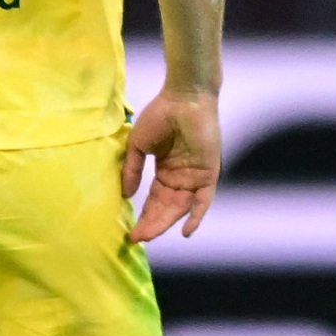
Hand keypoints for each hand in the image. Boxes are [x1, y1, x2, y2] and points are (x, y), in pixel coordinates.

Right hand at [123, 85, 221, 238]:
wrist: (183, 98)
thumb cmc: (161, 115)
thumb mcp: (139, 146)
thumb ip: (133, 171)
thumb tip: (126, 196)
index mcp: (167, 171)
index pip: (154, 200)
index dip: (143, 215)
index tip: (130, 231)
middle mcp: (182, 177)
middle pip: (166, 208)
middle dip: (151, 223)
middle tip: (136, 238)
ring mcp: (195, 176)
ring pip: (181, 207)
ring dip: (166, 222)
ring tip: (149, 235)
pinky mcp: (209, 173)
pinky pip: (204, 199)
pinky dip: (196, 216)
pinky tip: (186, 231)